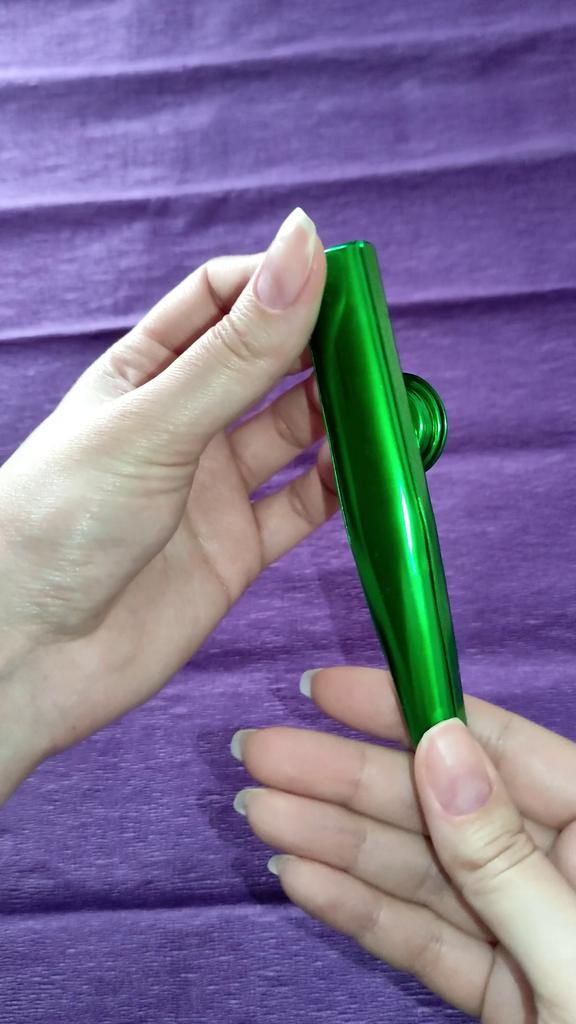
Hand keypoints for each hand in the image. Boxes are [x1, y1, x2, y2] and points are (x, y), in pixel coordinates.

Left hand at [0, 207, 336, 797]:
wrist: (31, 653)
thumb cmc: (58, 522)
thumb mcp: (153, 424)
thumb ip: (237, 352)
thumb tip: (301, 250)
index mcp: (144, 373)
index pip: (220, 300)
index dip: (277, 282)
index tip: (338, 275)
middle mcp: (182, 425)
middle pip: (268, 365)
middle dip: (323, 348)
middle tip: (378, 343)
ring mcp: (212, 489)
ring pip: (295, 435)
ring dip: (341, 418)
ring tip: (386, 404)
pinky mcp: (238, 549)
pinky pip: (303, 507)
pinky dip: (342, 489)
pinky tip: (371, 472)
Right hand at [233, 667, 575, 1021]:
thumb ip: (508, 860)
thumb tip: (439, 747)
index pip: (494, 748)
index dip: (407, 710)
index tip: (327, 690)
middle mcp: (559, 868)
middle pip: (438, 806)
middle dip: (344, 779)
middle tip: (258, 752)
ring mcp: (524, 931)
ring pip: (418, 872)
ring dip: (333, 842)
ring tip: (258, 812)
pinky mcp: (498, 991)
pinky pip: (421, 940)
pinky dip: (358, 912)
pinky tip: (299, 878)